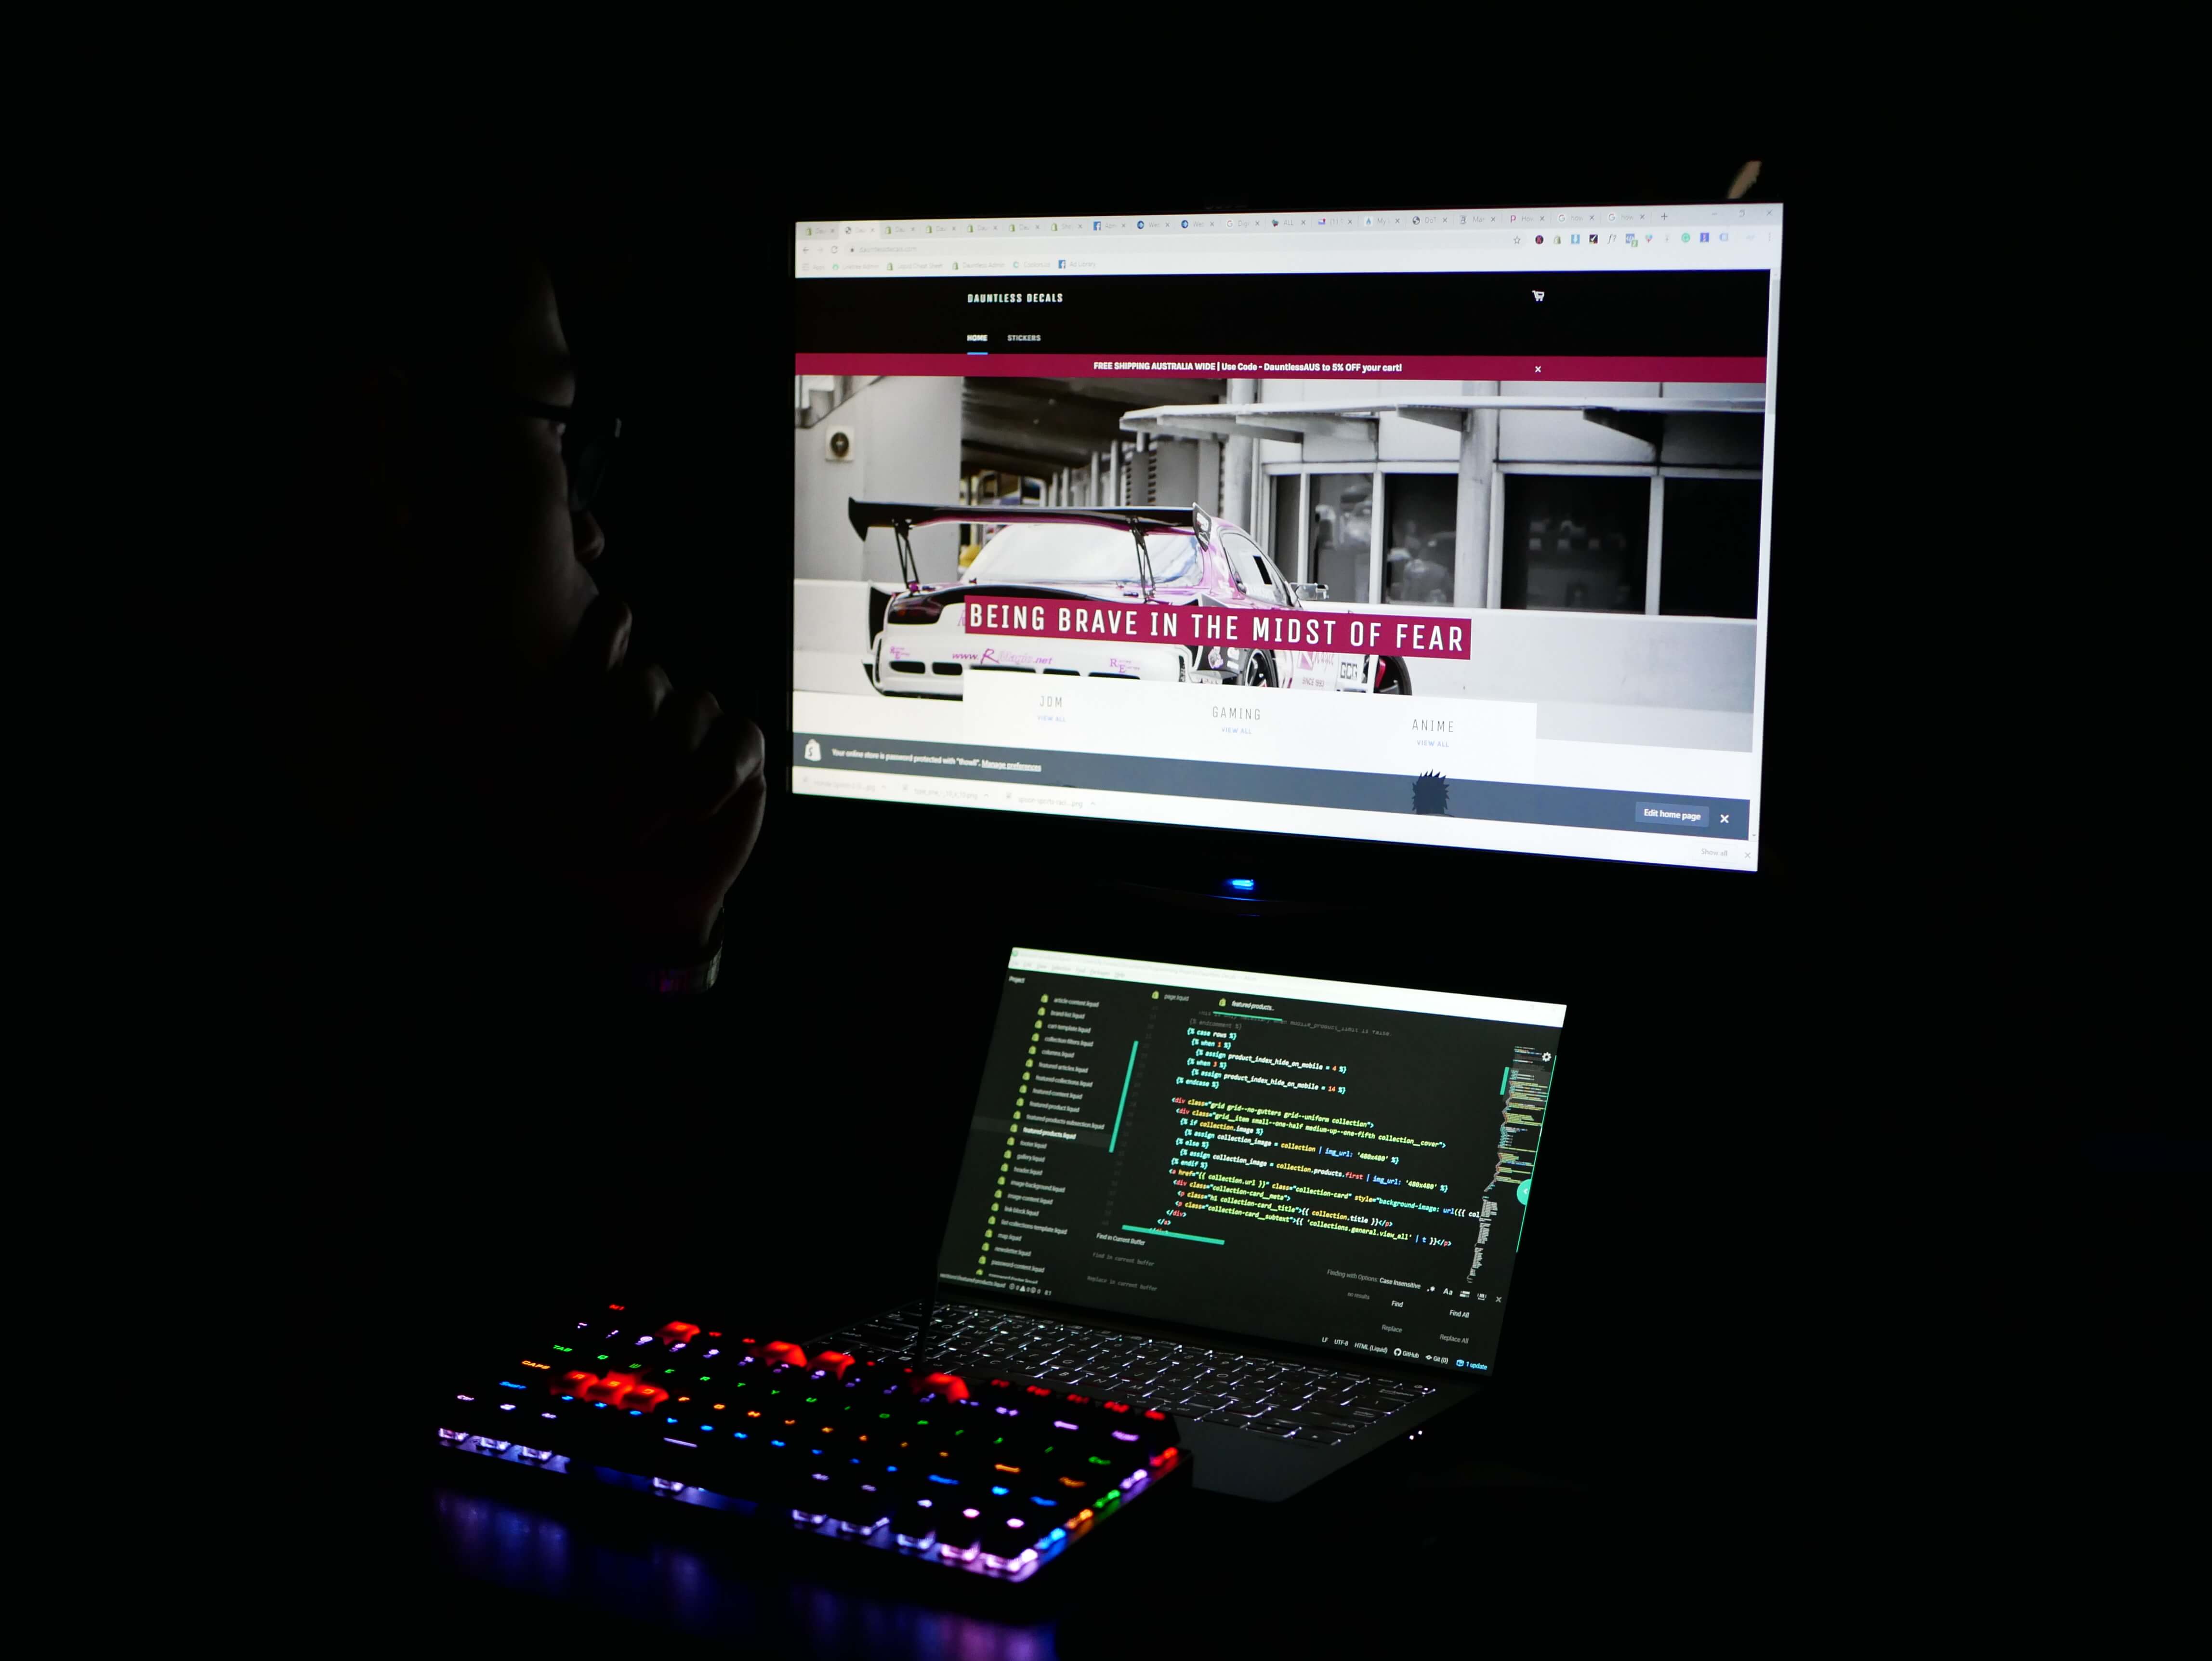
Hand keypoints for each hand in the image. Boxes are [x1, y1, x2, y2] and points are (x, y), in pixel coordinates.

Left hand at [511, 595, 765, 958]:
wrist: (636, 900)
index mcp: (596, 696)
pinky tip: (693, 812)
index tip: (595, 646)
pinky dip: (713, 778)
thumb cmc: (573, 850)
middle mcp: (651, 699)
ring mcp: (699, 722)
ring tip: (641, 828)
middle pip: (644, 681)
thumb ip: (501, 761)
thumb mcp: (520, 810)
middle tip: (600, 812)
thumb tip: (484, 712)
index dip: (605, 630)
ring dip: (662, 777)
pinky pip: (739, 740)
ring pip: (693, 707)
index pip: (608, 627)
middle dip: (620, 749)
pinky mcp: (743, 753)